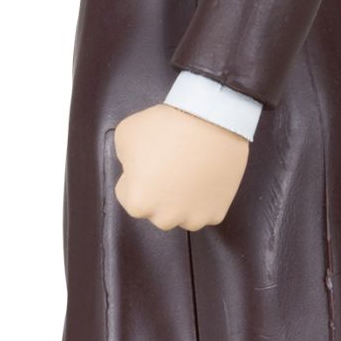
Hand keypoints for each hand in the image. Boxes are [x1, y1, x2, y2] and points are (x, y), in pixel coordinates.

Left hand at [113, 103, 249, 229]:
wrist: (212, 120)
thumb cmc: (168, 127)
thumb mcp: (125, 133)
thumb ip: (123, 158)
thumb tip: (134, 167)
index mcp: (137, 202)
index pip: (126, 193)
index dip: (135, 174)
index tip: (148, 161)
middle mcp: (164, 218)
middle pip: (154, 209)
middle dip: (157, 191)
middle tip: (168, 165)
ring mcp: (193, 219)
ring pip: (180, 214)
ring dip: (180, 200)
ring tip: (188, 172)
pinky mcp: (216, 213)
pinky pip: (205, 212)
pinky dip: (204, 199)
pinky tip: (204, 178)